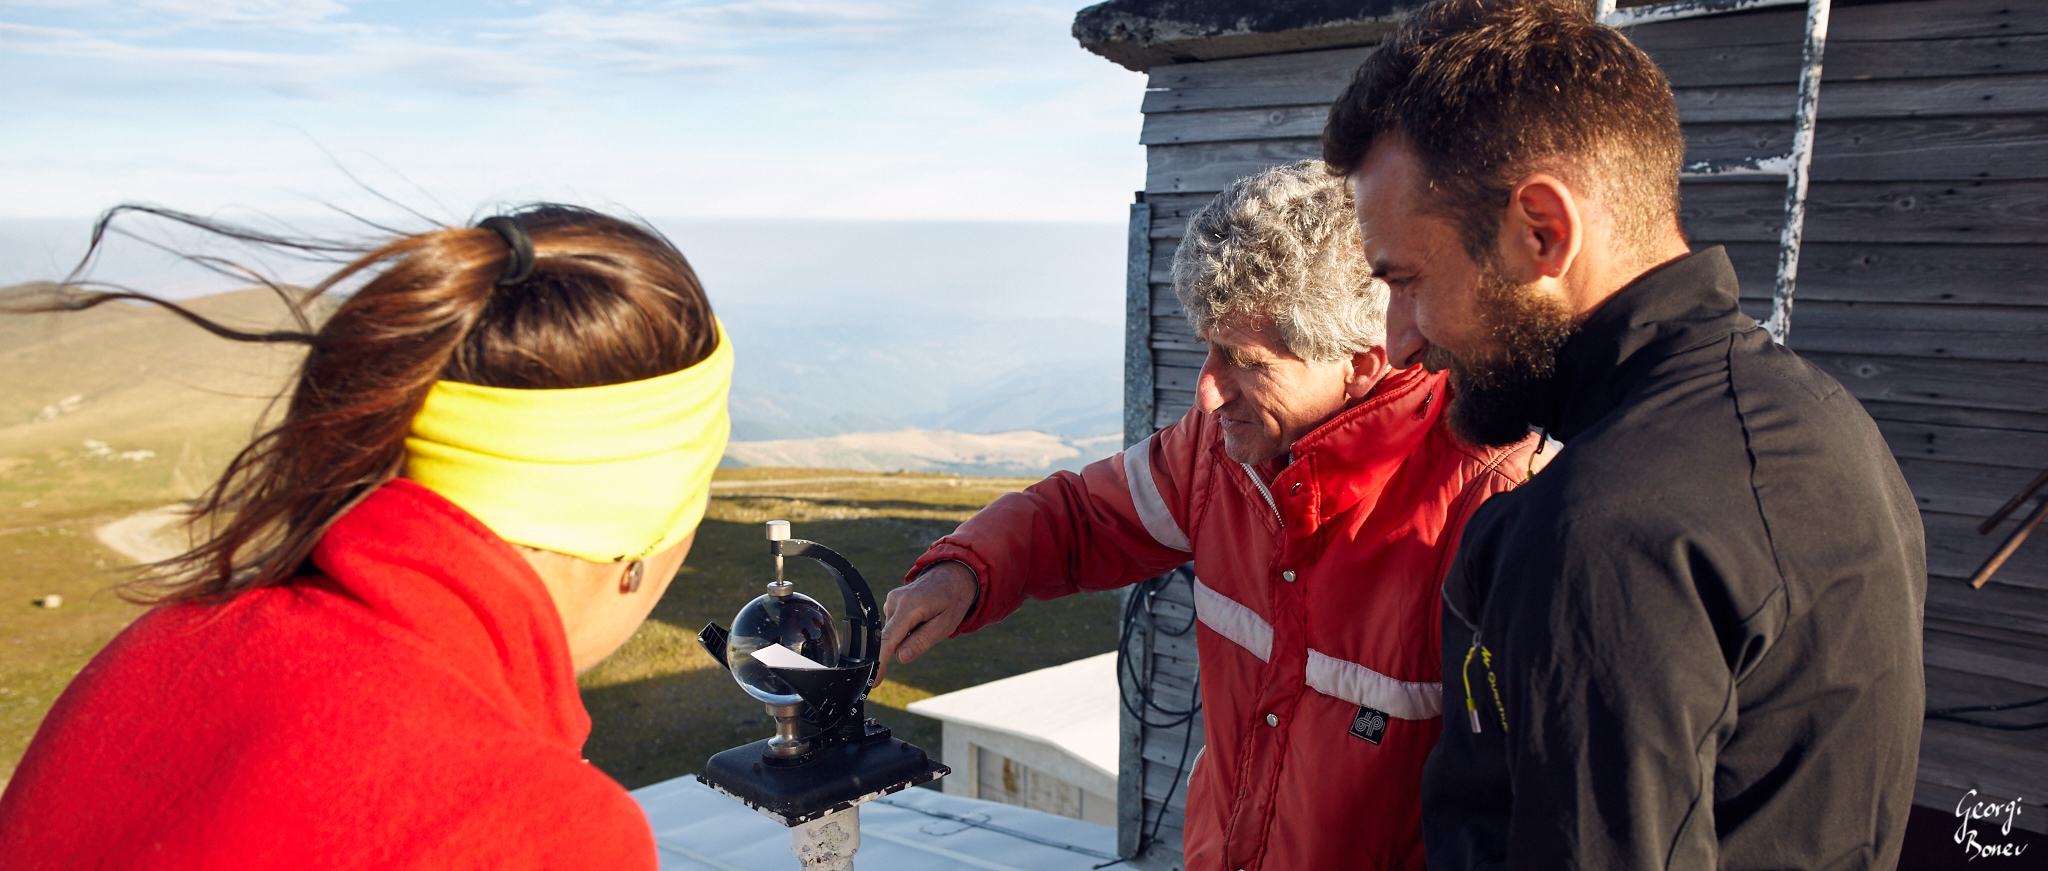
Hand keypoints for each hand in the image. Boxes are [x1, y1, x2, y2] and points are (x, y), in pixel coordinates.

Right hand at [877, 561, 976, 679]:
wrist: (953, 575)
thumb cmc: (952, 600)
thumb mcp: (945, 625)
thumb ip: (922, 641)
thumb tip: (901, 657)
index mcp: (909, 606)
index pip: (889, 639)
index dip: (880, 661)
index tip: (875, 680)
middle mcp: (895, 601)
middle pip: (892, 637)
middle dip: (907, 643)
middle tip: (930, 629)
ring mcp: (892, 600)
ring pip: (895, 632)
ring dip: (909, 634)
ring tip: (929, 619)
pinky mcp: (892, 602)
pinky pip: (896, 624)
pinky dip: (907, 627)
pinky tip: (922, 617)